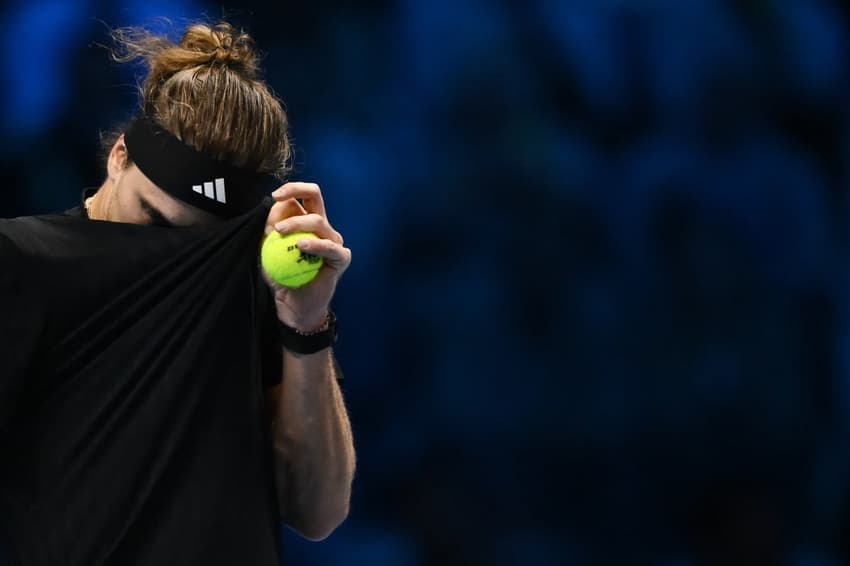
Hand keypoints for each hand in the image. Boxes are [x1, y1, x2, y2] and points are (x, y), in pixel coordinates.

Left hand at [262, 182, 350, 331]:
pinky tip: (301, 246)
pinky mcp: (341, 258)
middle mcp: (322, 227)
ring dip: (297, 222)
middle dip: (295, 189)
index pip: (297, 198)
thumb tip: (271, 207)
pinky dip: (316, 245)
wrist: (294, 306)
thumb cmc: (282, 277)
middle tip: (276, 198)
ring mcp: (333, 241)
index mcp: (305, 221)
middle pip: (314, 194)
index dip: (281, 200)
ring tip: (280, 231)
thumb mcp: (267, 251)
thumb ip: (269, 230)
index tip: (269, 206)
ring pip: (317, 220)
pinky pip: (330, 247)